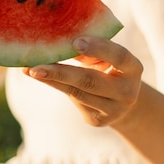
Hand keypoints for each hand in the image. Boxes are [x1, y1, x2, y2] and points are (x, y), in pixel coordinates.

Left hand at [24, 36, 142, 126]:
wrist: (123, 101)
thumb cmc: (111, 67)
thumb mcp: (108, 57)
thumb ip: (92, 50)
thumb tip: (61, 43)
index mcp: (134, 69)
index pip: (118, 56)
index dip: (98, 48)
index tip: (75, 42)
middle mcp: (127, 92)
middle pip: (90, 80)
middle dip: (60, 72)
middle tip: (36, 66)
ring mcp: (113, 110)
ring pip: (76, 92)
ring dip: (51, 79)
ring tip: (29, 69)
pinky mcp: (97, 120)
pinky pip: (73, 99)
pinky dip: (55, 86)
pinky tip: (39, 76)